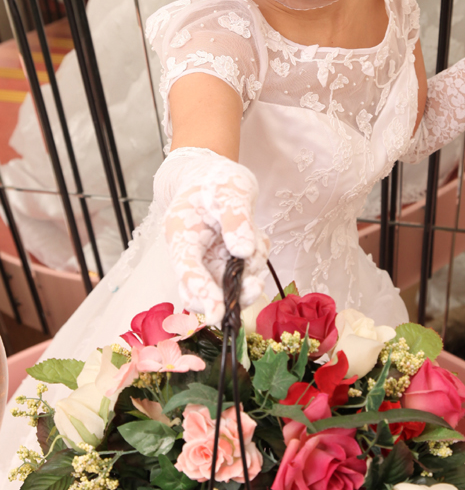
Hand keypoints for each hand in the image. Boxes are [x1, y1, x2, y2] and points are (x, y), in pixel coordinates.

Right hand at [154, 147, 269, 324]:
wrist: (215, 176)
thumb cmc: (216, 180)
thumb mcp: (230, 190)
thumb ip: (235, 219)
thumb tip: (242, 252)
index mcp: (181, 236)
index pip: (188, 271)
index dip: (203, 294)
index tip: (220, 313)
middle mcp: (192, 255)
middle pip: (203, 292)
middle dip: (232, 295)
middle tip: (256, 284)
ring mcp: (208, 262)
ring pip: (227, 287)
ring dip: (250, 273)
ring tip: (258, 240)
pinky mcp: (225, 263)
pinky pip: (244, 273)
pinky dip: (257, 260)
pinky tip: (257, 236)